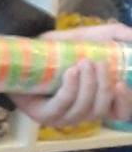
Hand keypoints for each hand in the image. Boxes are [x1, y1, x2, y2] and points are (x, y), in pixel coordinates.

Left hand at [15, 22, 131, 130]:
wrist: (28, 47)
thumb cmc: (64, 47)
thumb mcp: (94, 38)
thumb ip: (117, 35)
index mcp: (99, 99)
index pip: (120, 113)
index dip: (125, 103)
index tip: (121, 84)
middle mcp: (83, 112)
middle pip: (101, 110)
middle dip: (103, 87)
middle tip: (99, 63)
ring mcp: (63, 116)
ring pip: (83, 109)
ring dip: (88, 86)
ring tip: (83, 63)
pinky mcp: (44, 115)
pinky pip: (62, 106)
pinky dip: (70, 89)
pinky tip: (71, 72)